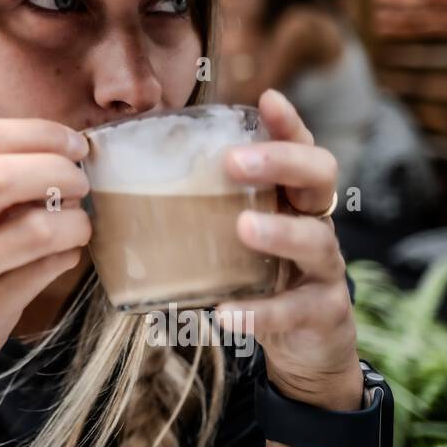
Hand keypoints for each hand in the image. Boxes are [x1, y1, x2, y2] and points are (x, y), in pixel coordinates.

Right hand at [0, 119, 91, 393]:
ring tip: (79, 225)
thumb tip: (60, 157)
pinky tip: (66, 255)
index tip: (73, 145)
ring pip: (31, 230)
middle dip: (57, 172)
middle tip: (80, 184)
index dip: (39, 133)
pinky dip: (67, 256)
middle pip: (1, 177)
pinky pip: (42, 271)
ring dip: (72, 221)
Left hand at [215, 88, 363, 412]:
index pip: (300, 148)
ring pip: (316, 240)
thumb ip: (201, 209)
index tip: (266, 99)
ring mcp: (324, 268)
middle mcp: (316, 223)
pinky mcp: (322, 314)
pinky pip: (294, 310)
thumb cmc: (259, 276)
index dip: (288, 124)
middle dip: (281, 162)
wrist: (306, 347)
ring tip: (243, 227)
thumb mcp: (236, 237)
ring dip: (279, 231)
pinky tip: (225, 314)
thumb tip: (121, 180)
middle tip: (235, 162)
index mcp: (292, 197)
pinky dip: (258, 312)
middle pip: (319, 176)